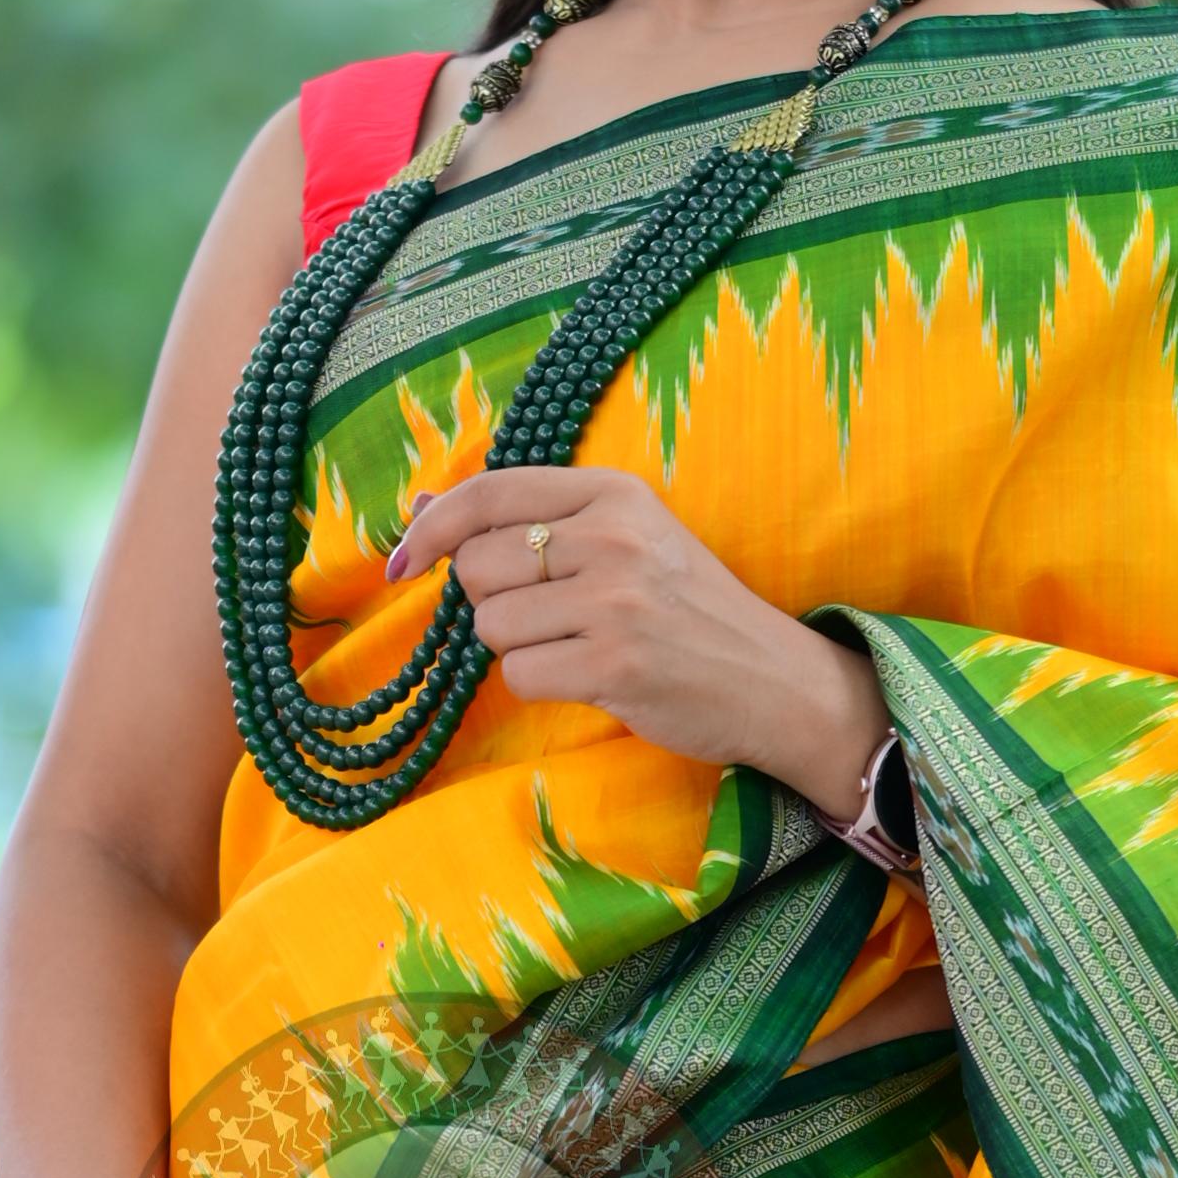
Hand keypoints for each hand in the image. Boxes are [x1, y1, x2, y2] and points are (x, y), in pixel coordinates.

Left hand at [391, 464, 880, 816]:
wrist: (773, 678)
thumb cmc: (688, 608)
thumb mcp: (623, 538)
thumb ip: (528, 520)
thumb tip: (420, 510)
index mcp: (613, 493)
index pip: (488, 493)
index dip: (431, 528)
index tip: (404, 560)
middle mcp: (613, 537)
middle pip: (478, 566)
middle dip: (493, 600)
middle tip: (549, 616)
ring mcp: (615, 602)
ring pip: (492, 625)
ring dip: (518, 647)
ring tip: (577, 646)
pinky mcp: (615, 666)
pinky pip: (521, 675)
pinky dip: (541, 684)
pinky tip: (587, 677)